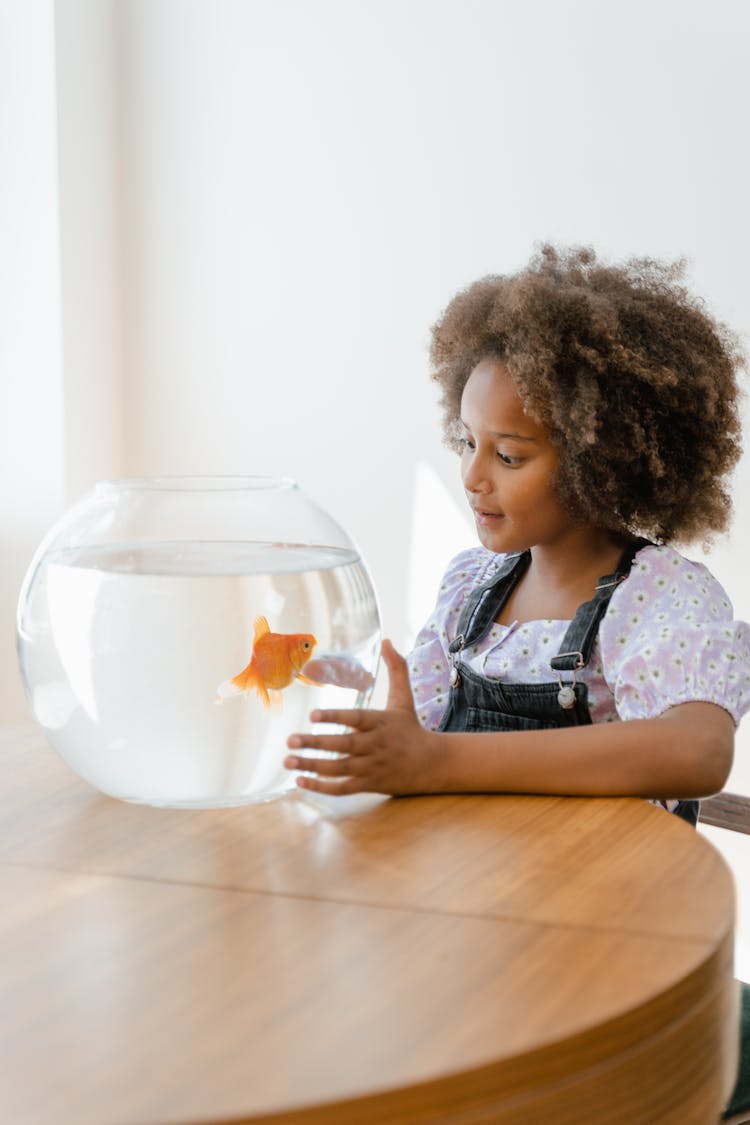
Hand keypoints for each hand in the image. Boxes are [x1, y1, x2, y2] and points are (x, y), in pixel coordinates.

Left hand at [284, 640, 434, 795]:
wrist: (433, 764)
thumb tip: (388, 641)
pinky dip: (322, 788)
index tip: (312, 714)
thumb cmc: (412, 728)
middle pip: (344, 745)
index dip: (334, 717)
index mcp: (381, 722)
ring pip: (339, 768)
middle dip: (316, 743)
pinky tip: (300, 781)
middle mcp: (376, 745)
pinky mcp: (370, 784)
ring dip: (312, 766)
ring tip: (288, 760)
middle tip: (290, 740)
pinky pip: (343, 788)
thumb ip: (396, 670)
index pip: (356, 719)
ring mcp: (373, 767)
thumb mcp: (404, 698)